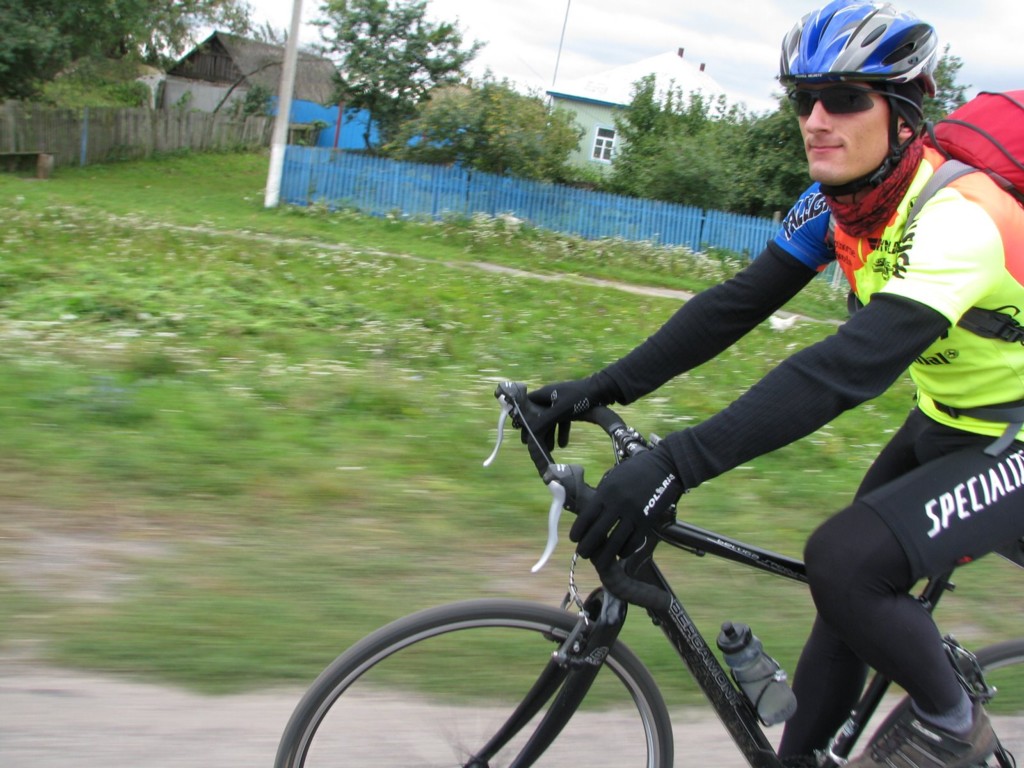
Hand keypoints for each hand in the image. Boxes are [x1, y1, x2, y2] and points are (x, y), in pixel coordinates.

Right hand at [524, 374, 614, 451]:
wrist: (603, 389)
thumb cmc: (580, 398)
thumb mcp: (560, 411)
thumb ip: (544, 421)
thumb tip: (530, 434)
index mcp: (544, 394)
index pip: (526, 406)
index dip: (522, 418)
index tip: (520, 431)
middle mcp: (550, 396)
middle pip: (537, 415)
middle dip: (536, 431)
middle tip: (532, 444)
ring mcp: (561, 401)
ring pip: (550, 420)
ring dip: (548, 435)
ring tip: (549, 450)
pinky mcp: (571, 406)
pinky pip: (562, 421)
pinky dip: (561, 432)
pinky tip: (563, 445)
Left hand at [569, 445, 682, 569]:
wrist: (664, 466)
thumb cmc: (636, 470)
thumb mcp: (614, 478)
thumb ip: (603, 495)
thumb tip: (590, 514)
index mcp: (606, 492)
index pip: (586, 516)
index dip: (578, 531)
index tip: (574, 539)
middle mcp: (618, 504)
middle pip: (597, 532)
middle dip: (587, 547)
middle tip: (583, 554)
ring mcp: (633, 514)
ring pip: (615, 542)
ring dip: (605, 555)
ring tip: (599, 561)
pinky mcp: (647, 521)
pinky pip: (633, 542)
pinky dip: (625, 551)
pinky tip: (620, 553)